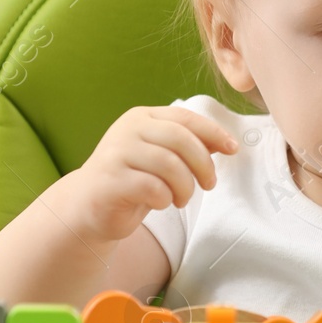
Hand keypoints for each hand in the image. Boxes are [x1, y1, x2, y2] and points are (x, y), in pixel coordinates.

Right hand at [71, 105, 237, 242]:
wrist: (88, 205)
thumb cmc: (131, 180)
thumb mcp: (162, 157)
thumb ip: (188, 146)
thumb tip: (225, 143)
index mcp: (142, 117)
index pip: (185, 118)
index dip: (214, 133)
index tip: (233, 149)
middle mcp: (127, 130)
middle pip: (181, 139)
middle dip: (203, 165)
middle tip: (209, 184)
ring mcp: (116, 154)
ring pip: (170, 165)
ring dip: (185, 187)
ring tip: (182, 198)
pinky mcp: (111, 181)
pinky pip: (153, 188)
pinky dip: (165, 199)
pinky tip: (159, 203)